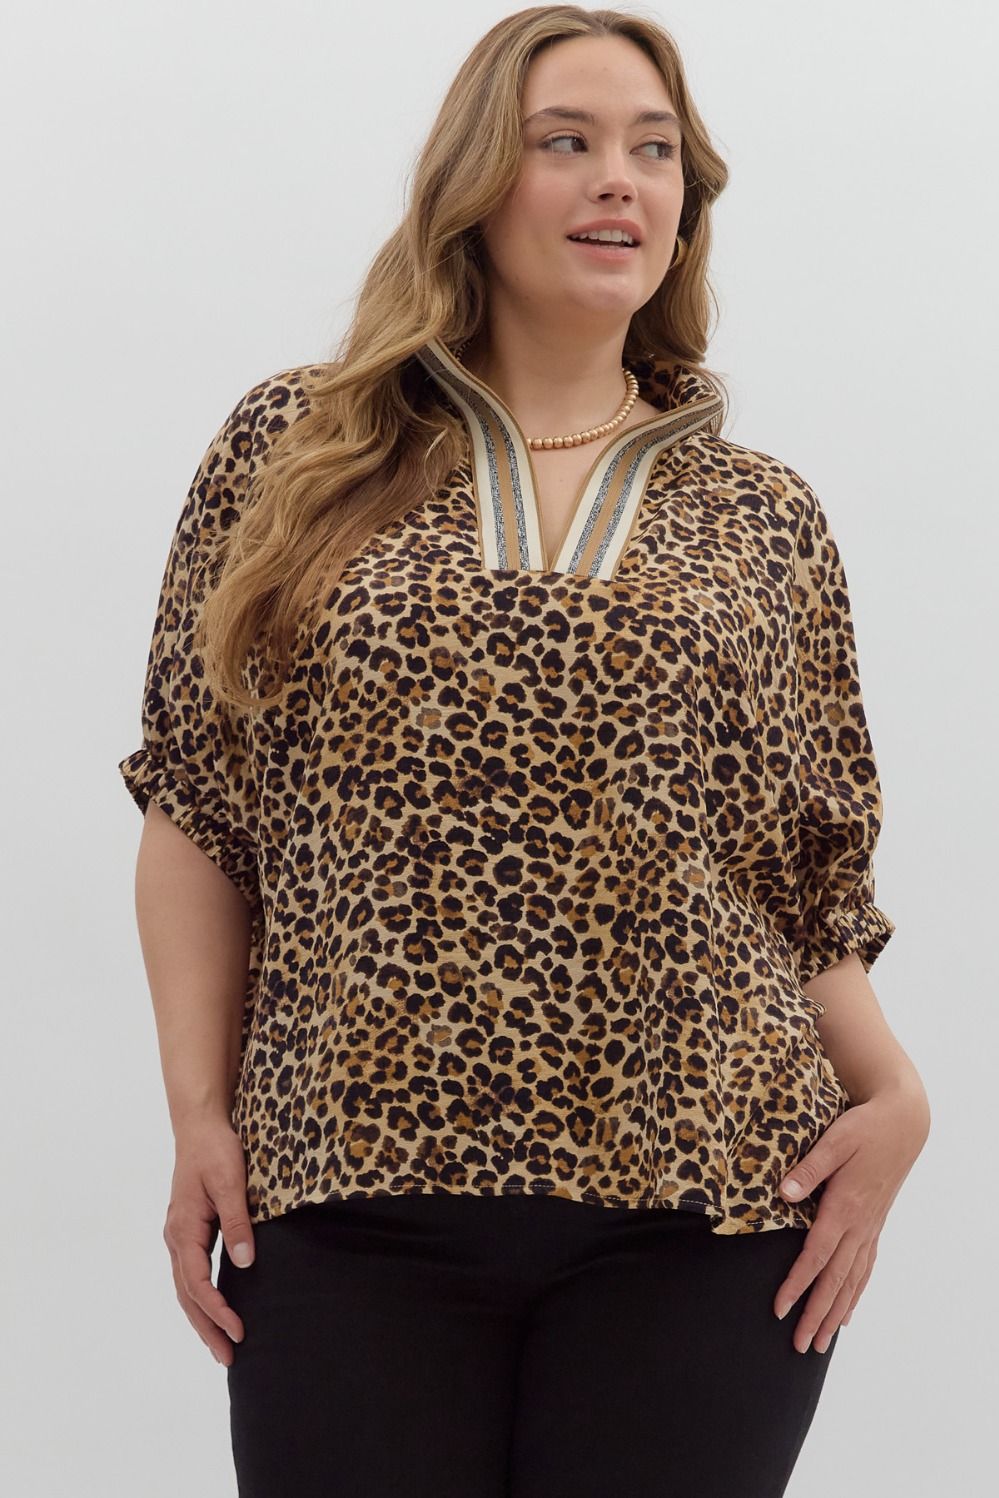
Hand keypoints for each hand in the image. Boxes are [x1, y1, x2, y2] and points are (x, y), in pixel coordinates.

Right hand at [163, 1118, 256, 1366]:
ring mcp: (179, 1235)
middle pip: (187, 1295)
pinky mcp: (188, 1231)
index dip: (217, 1311)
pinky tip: (216, 1309)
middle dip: (206, 1328)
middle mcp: (176, 1237)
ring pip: (186, 1288)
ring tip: (221, 1346)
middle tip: (228, 1359)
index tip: (238, 1331)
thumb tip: (245, 1262)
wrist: (200, 1126)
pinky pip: (191, 1274)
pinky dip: (201, 1298)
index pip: (198, 1283)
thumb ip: (237, 1222)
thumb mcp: (230, 1182)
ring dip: (202, 1318)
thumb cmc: (216, 1150)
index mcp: (184, 1229)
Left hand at [771, 1084, 929, 1353]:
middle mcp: (859, 1225)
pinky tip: (847, 1311)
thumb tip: (783, 1193)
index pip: (816, 1256)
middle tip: (800, 1346)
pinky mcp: (875, 1224)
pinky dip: (855, 1292)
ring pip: (852, 1280)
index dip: (797, 1285)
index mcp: (845, 1207)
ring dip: (835, 1312)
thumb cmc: (866, 1127)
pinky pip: (865, 1267)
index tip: (779, 1310)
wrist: (903, 1123)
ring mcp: (870, 1227)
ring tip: (822, 1341)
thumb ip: (809, 1169)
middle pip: (835, 1280)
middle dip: (816, 1314)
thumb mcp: (835, 1140)